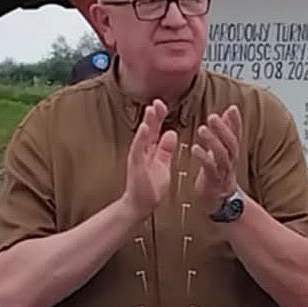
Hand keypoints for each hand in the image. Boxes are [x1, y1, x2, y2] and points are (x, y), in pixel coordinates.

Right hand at [123, 99, 177, 217]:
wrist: (140, 205)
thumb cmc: (150, 188)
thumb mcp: (163, 165)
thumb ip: (166, 150)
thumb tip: (172, 133)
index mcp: (151, 150)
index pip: (156, 130)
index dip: (160, 117)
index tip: (164, 104)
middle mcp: (143, 151)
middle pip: (150, 129)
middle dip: (154, 115)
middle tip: (158, 101)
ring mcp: (138, 156)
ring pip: (143, 136)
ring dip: (148, 122)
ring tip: (152, 109)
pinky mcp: (136, 164)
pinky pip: (138, 149)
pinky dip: (141, 137)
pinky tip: (145, 127)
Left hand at [191, 106, 241, 208]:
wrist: (219, 200)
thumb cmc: (218, 172)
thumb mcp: (223, 149)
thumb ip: (226, 131)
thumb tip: (230, 111)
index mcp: (232, 152)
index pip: (236, 134)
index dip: (236, 122)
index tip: (232, 108)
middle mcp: (230, 160)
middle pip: (231, 143)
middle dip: (222, 129)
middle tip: (212, 116)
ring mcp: (223, 171)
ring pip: (222, 155)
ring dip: (213, 141)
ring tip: (202, 129)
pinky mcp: (213, 181)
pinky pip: (210, 168)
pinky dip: (203, 158)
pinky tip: (195, 148)